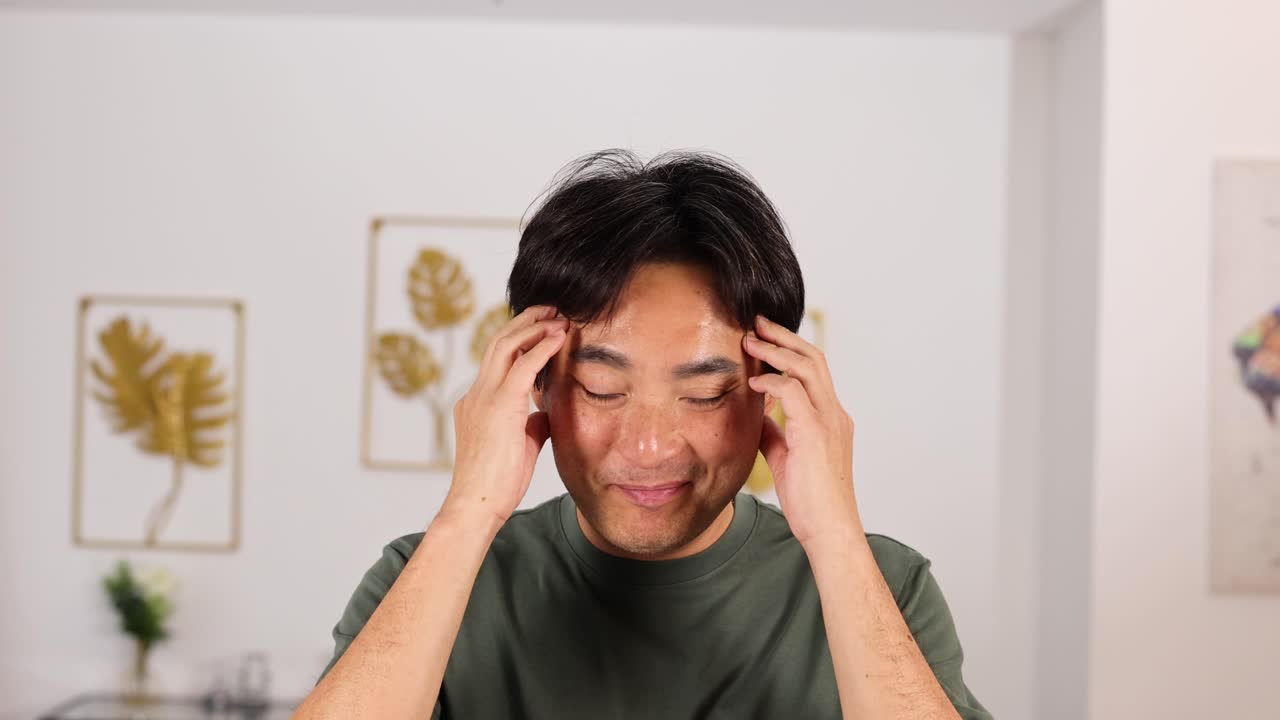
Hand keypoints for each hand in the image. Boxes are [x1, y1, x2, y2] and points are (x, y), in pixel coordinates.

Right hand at [442, 305, 567, 528]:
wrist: (477, 505)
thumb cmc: (496, 483)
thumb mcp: (518, 444)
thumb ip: (529, 423)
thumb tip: (546, 413)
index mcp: (476, 401)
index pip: (496, 359)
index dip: (520, 339)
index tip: (542, 328)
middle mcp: (476, 393)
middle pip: (498, 341)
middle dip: (525, 321)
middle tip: (551, 308)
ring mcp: (484, 397)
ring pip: (505, 345)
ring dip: (534, 326)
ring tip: (558, 315)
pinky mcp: (499, 406)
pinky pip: (523, 365)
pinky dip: (543, 347)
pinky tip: (560, 337)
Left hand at [742, 315, 860, 548]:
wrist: (829, 530)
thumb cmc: (811, 501)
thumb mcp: (787, 456)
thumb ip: (775, 431)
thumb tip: (756, 415)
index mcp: (830, 417)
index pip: (813, 370)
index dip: (789, 350)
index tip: (763, 337)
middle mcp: (834, 413)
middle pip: (813, 357)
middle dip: (783, 336)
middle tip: (756, 322)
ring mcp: (829, 421)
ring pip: (807, 367)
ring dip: (776, 350)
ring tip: (749, 340)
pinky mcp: (816, 433)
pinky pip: (794, 393)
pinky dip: (773, 381)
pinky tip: (753, 382)